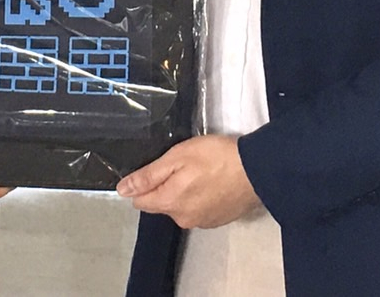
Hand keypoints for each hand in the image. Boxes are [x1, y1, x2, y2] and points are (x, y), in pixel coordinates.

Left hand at [116, 135, 259, 228]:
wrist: (256, 170)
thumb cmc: (216, 158)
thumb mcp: (177, 157)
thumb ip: (148, 175)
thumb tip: (122, 189)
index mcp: (169, 202)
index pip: (140, 201)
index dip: (143, 183)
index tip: (156, 167)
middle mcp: (182, 219)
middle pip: (161, 203)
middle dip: (166, 186)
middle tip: (184, 164)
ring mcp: (201, 222)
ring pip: (181, 206)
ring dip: (184, 192)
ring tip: (201, 172)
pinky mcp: (218, 220)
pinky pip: (199, 209)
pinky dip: (201, 198)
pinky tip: (213, 183)